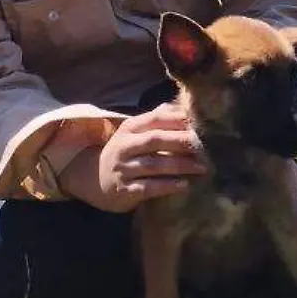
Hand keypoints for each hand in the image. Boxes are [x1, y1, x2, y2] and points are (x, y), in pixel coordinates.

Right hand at [60, 104, 207, 213]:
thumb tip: (183, 107)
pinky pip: (148, 187)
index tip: (197, 123)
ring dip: (179, 165)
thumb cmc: (125, 153)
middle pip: (154, 140)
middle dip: (180, 141)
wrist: (94, 180)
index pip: (154, 119)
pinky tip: (184, 185)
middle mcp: (123, 147)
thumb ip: (156, 120)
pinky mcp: (124, 190)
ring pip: (153, 165)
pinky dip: (167, 186)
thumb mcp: (134, 134)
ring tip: (201, 167)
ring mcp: (122, 169)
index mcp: (129, 129)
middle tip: (202, 146)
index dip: (176, 120)